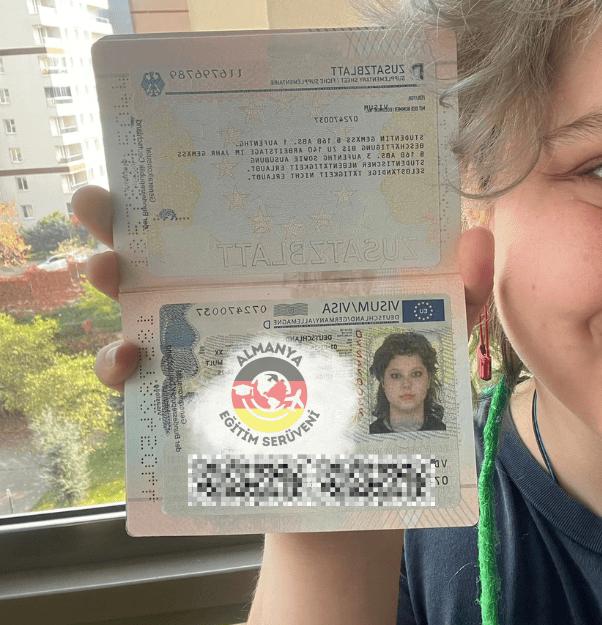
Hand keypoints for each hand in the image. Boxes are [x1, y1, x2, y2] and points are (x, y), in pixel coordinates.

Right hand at [72, 185, 496, 388]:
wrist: (368, 481)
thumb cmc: (397, 394)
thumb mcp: (438, 338)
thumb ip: (461, 294)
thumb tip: (474, 241)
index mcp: (290, 271)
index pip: (241, 214)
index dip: (199, 178)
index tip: (166, 143)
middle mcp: (239, 299)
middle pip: (172, 247)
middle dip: (128, 217)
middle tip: (104, 201)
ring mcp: (212, 348)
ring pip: (144, 304)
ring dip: (113, 280)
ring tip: (107, 269)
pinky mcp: (199, 403)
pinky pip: (145, 383)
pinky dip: (123, 368)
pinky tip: (129, 360)